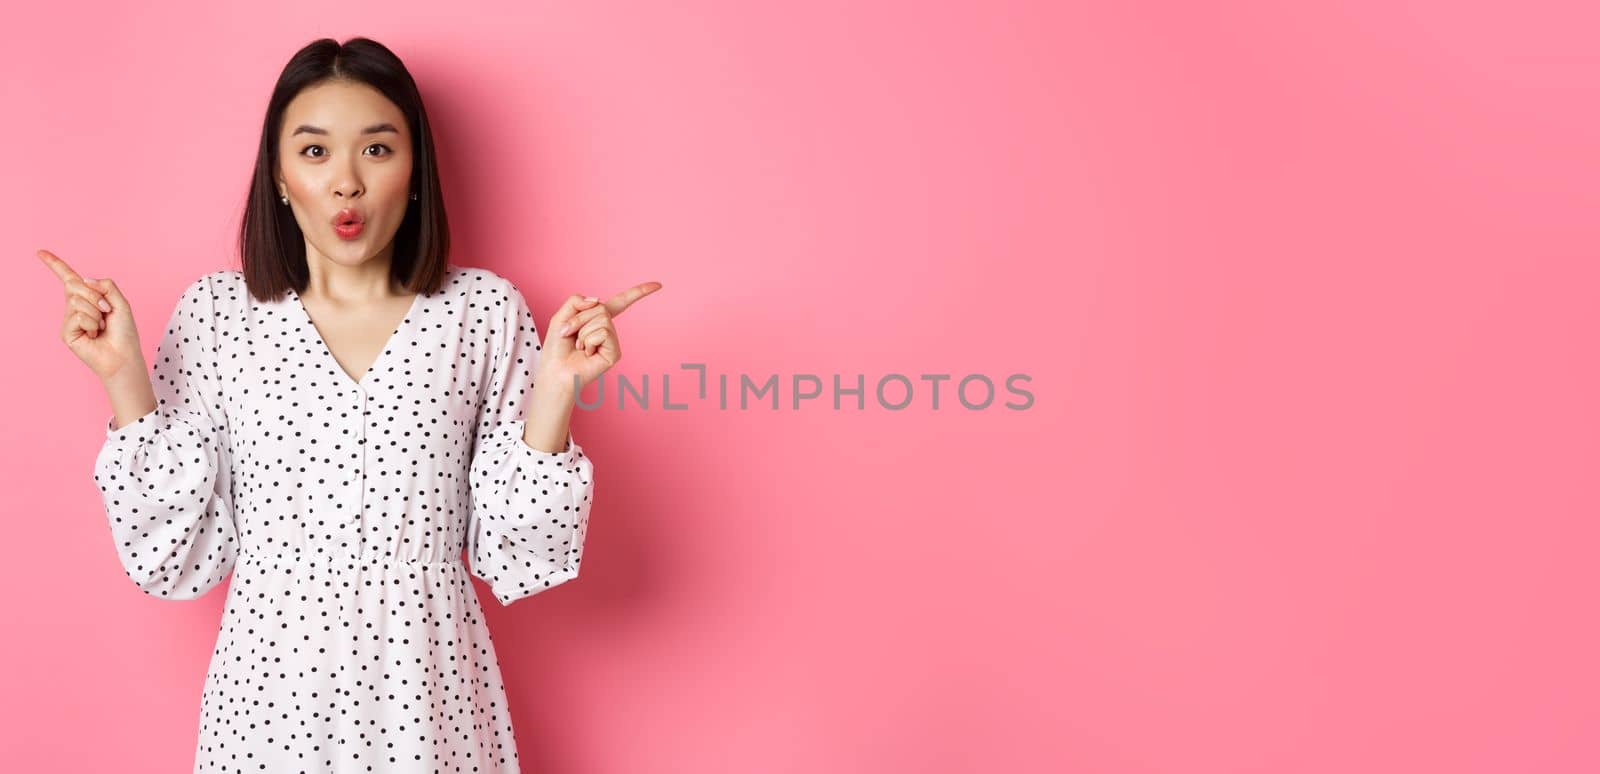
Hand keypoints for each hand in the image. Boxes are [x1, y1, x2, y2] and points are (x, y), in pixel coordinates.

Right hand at [37, 249, 143, 381]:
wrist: (123, 356)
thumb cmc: (124, 332)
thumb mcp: (121, 303)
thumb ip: (107, 286)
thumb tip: (85, 280)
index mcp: (88, 298)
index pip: (69, 279)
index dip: (55, 265)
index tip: (41, 252)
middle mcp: (75, 307)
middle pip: (76, 285)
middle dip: (96, 296)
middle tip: (107, 310)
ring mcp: (69, 319)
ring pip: (77, 301)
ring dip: (96, 313)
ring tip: (101, 327)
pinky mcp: (66, 332)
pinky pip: (77, 316)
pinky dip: (91, 324)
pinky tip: (94, 335)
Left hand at [539, 281, 662, 393]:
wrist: (556, 371)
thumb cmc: (557, 348)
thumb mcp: (561, 316)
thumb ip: (576, 301)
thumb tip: (598, 300)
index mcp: (597, 319)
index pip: (621, 302)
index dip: (639, 292)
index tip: (657, 285)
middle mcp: (608, 329)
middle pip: (601, 307)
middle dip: (579, 318)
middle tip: (568, 333)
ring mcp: (613, 341)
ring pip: (602, 320)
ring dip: (583, 331)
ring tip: (579, 346)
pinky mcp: (615, 352)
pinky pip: (604, 332)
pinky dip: (589, 340)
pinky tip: (588, 353)